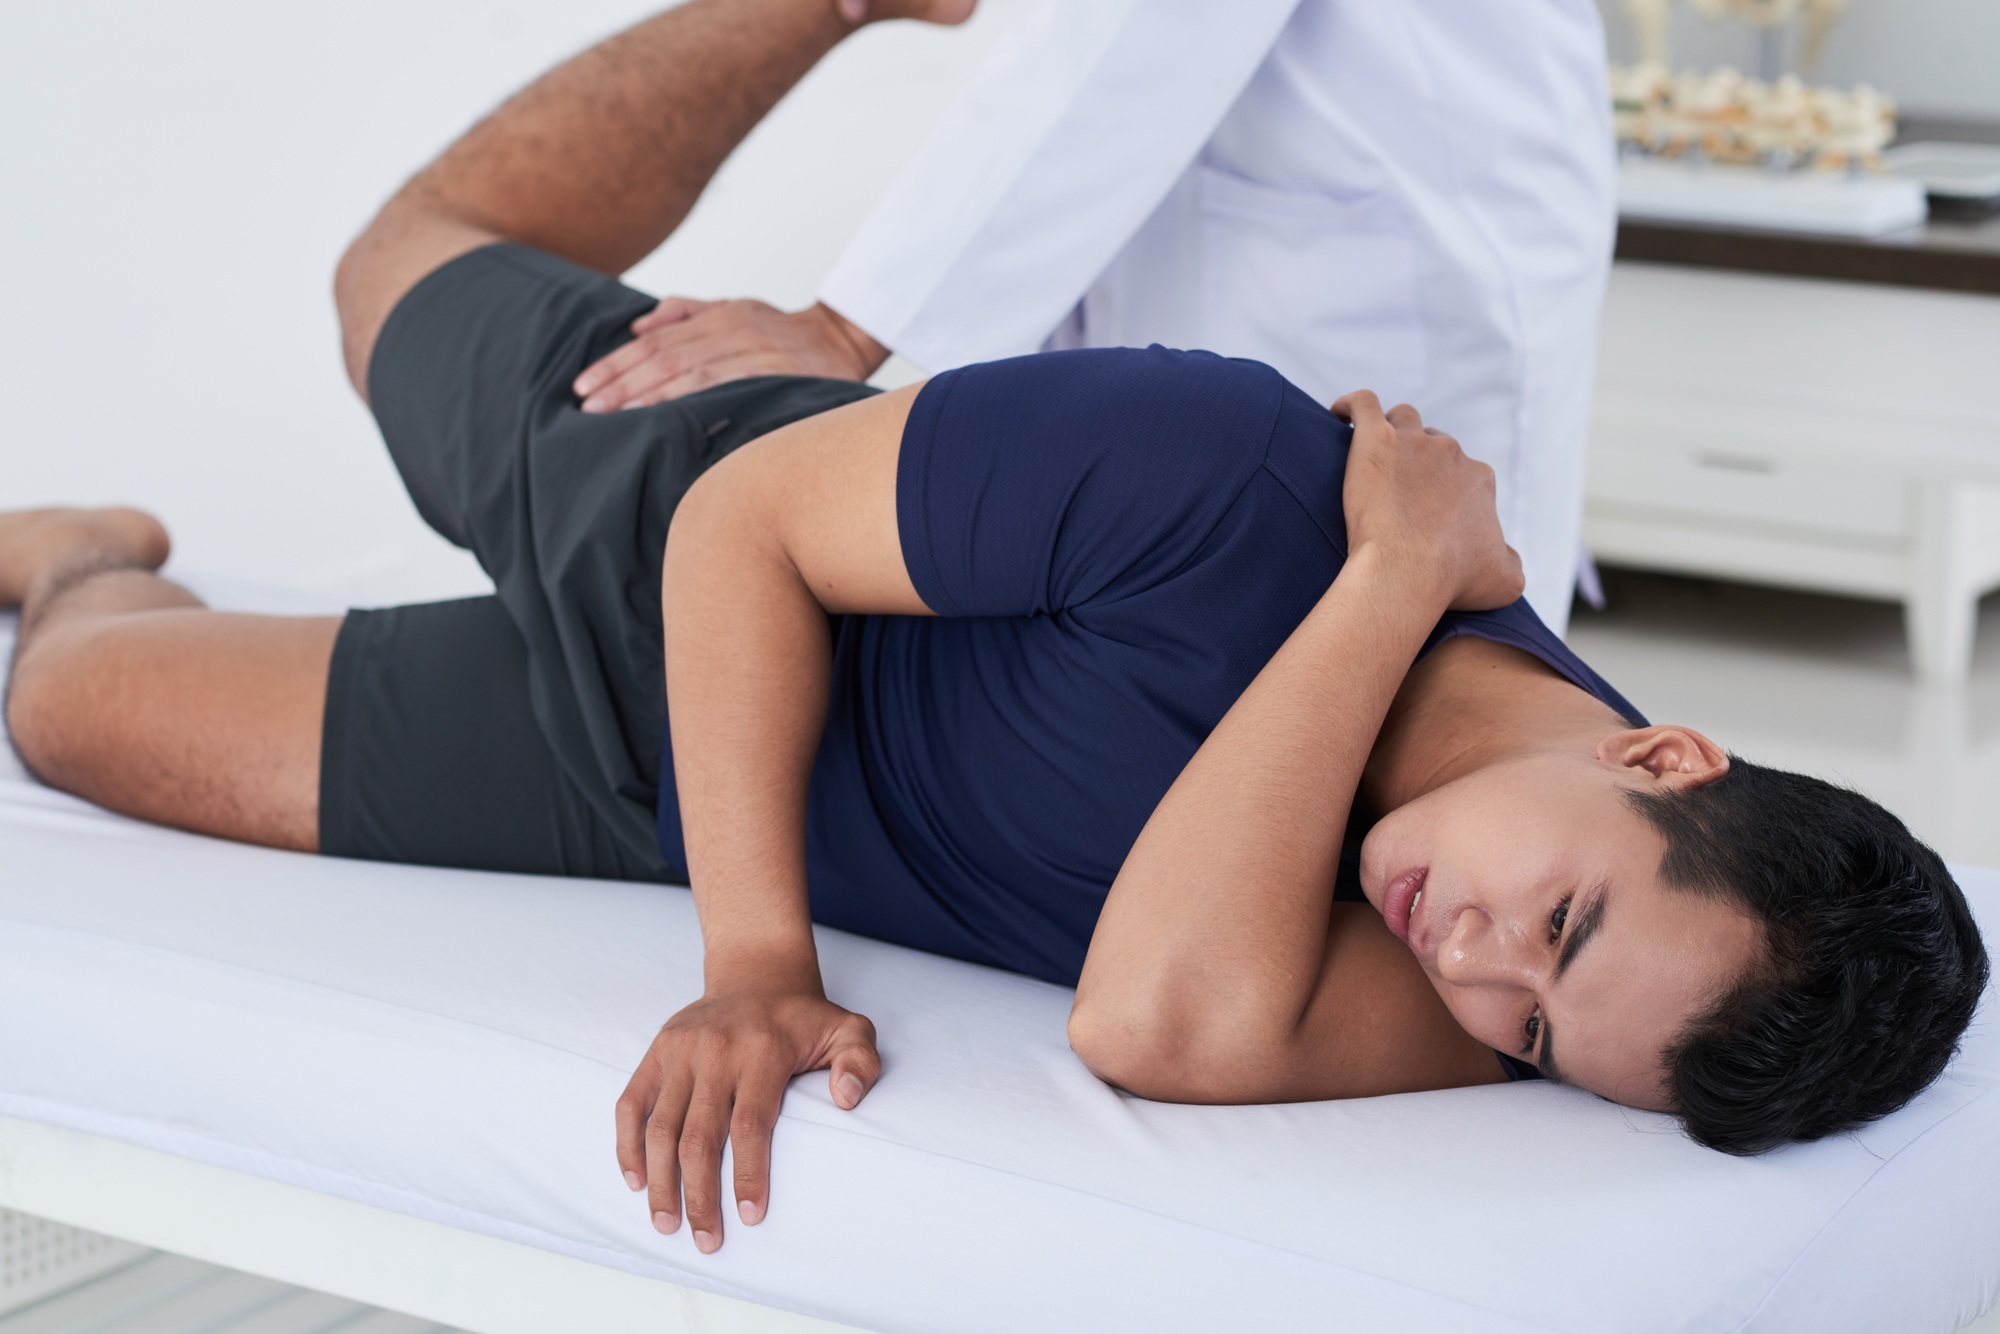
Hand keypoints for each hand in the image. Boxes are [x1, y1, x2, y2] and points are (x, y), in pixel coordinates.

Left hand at [572, 299, 888, 411]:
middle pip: (663, 357)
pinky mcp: (773, 375)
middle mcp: (729, 331)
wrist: (844, 338)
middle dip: (620, 382)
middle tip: (587, 407)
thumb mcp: (736, 308)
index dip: (615, 363)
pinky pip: (723, 389)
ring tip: (612, 415)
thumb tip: (639, 325)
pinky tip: (662, 419)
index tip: (583, 386)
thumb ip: (687, 313)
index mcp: (716, 317)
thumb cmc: (785, 332)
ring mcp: (751, 353)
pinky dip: (689, 402)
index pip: (653, 341)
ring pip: (687, 374)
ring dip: (646, 396)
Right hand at [615, 980, 879, 1252]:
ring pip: (660, 1127)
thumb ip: (859, 1061)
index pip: (751, 1124)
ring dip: (660, 1182)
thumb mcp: (849, 1029)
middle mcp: (715, 1051)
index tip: (752, 1217)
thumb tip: (847, 1099)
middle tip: (707, 1240)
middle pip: (699, 1136)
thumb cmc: (804, 1017)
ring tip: (667, 1224)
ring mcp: (680, 1051)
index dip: (749, 1174)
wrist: (757, 974)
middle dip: (700, 1196)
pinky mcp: (657, 1052)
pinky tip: (636, 1180)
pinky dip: (628, 1144)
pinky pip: (631, 1104)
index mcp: (761, 1050)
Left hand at [1332, 390, 1523, 611]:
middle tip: (1394, 489)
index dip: (1443, 489)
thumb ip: (1511, 562)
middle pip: (1433, 444)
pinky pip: (1363, 405)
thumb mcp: (1503, 580)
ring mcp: (1413, 443)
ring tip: (1371, 450)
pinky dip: (1351, 406)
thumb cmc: (1451, 581)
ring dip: (1390, 428)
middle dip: (1418, 461)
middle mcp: (1451, 453)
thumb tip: (1506, 554)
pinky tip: (1338, 414)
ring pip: (1403, 418)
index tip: (1422, 511)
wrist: (1407, 571)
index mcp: (1478, 480)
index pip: (1461, 472)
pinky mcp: (1376, 439)